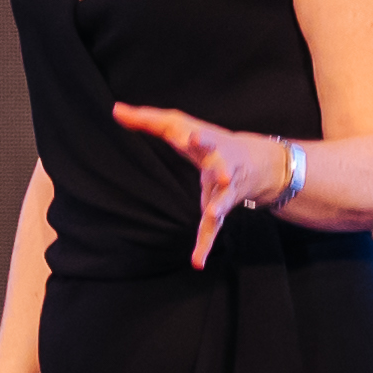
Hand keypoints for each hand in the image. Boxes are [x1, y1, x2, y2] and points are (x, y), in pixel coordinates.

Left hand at [108, 103, 283, 267]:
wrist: (257, 162)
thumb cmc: (208, 140)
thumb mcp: (180, 125)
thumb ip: (147, 120)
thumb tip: (115, 110)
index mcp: (210, 143)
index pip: (202, 138)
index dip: (196, 138)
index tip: (189, 137)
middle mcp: (223, 166)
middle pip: (222, 167)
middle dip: (222, 170)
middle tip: (221, 175)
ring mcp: (225, 190)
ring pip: (223, 199)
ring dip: (219, 206)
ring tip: (213, 213)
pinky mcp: (222, 208)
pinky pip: (213, 229)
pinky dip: (205, 245)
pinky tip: (197, 262)